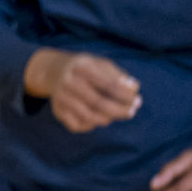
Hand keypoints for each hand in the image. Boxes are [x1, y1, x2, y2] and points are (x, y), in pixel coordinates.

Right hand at [24, 48, 140, 132]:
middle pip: (99, 103)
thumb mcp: (102, 65)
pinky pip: (78, 125)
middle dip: (120, 110)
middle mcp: (69, 82)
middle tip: (131, 112)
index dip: (126, 96)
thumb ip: (119, 76)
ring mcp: (61, 98)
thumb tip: (134, 89)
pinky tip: (97, 117)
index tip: (137, 101)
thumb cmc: (86, 69)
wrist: (54, 71)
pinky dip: (91, 125)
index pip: (109, 85)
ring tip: (116, 114)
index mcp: (83, 67)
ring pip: (89, 117)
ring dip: (108, 119)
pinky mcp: (57, 111)